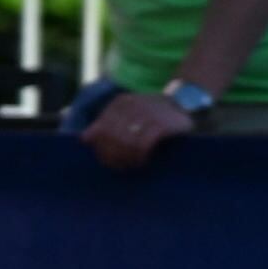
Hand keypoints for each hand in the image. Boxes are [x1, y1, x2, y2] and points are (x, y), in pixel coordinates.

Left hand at [81, 90, 195, 171]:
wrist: (183, 105)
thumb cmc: (150, 115)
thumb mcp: (126, 116)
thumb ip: (105, 125)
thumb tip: (84, 138)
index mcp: (120, 103)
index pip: (100, 130)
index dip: (101, 148)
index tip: (108, 159)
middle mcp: (132, 105)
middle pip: (111, 139)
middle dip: (113, 156)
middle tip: (120, 166)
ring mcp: (148, 113)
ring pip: (126, 143)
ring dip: (127, 158)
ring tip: (131, 164)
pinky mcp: (162, 124)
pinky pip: (143, 145)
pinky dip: (140, 156)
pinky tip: (143, 160)